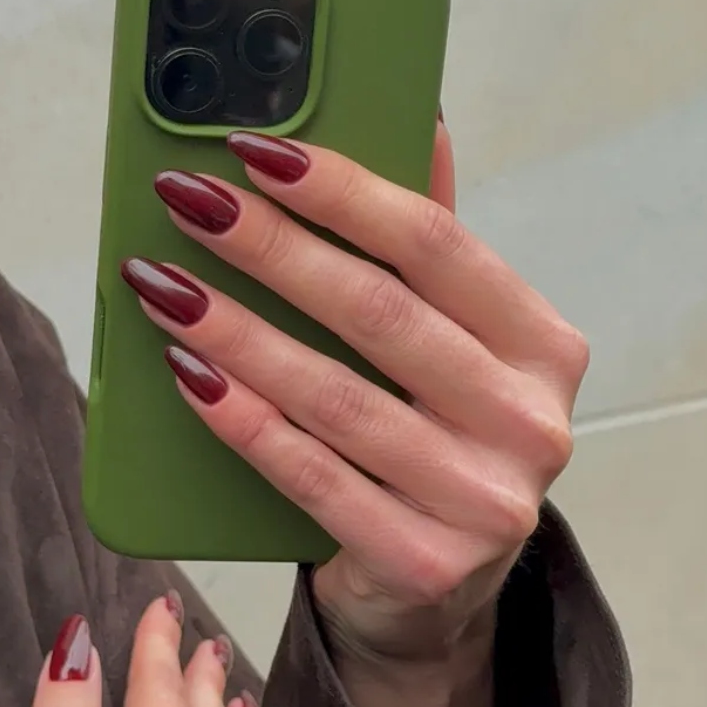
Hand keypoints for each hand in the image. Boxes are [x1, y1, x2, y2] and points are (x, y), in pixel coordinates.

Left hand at [122, 118, 586, 706]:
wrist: (440, 585)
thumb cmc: (439, 437)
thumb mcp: (456, 344)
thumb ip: (435, 249)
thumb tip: (424, 121)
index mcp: (543, 346)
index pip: (437, 245)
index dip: (342, 191)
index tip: (257, 150)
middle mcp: (530, 423)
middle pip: (379, 313)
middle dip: (270, 248)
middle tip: (189, 200)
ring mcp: (484, 502)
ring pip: (334, 396)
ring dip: (236, 331)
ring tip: (163, 284)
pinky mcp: (424, 562)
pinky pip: (311, 477)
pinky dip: (242, 420)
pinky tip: (188, 373)